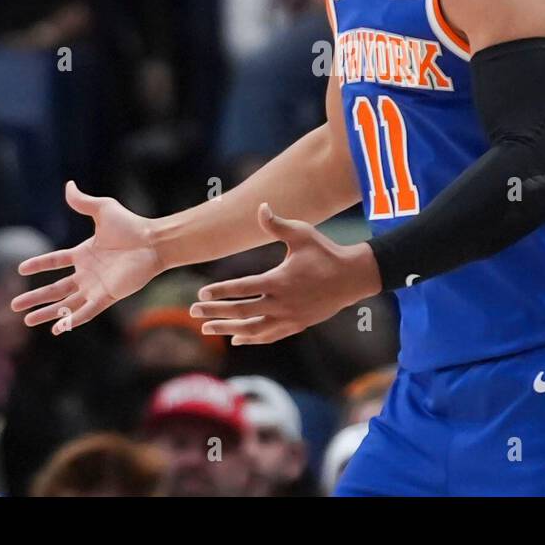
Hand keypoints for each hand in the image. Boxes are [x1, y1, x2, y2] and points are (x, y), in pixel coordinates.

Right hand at [11, 181, 161, 333]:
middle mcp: (87, 273)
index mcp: (84, 253)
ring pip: (66, 304)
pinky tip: (56, 329)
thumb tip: (68, 185)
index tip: (20, 269)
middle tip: (14, 305)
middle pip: (55, 289)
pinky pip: (86, 312)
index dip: (38, 265)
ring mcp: (96, 286)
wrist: (152, 242)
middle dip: (35, 297)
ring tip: (27, 320)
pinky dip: (71, 321)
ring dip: (47, 313)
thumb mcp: (103, 209)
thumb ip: (83, 202)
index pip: (55, 262)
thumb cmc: (131, 225)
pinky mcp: (107, 296)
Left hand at [190, 203, 381, 345]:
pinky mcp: (296, 325)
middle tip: (192, 312)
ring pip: (253, 329)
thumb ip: (277, 224)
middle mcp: (283, 303)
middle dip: (215, 312)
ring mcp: (290, 317)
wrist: (352, 278)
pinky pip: (269, 336)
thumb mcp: (302, 234)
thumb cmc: (325, 252)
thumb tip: (260, 206)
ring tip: (206, 329)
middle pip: (242, 312)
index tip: (201, 293)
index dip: (221, 292)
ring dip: (228, 329)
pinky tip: (236, 338)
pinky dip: (251, 338)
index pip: (243, 288)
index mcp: (281, 280)